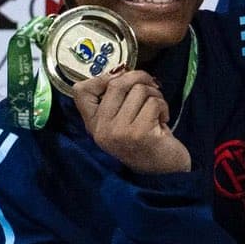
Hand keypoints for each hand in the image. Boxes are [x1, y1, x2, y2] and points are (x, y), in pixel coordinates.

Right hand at [72, 70, 189, 174]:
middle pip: (117, 83)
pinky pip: (154, 102)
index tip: (122, 81)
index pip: (81, 91)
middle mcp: (101, 128)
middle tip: (152, 87)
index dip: (102, 78)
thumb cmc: (145, 141)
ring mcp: (119, 131)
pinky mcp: (139, 133)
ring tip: (157, 111)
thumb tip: (121, 71)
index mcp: (93, 124)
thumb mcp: (122, 122)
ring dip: (156, 96)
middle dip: (140, 78)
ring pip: (139, 90)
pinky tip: (163, 121)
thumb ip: (116, 101)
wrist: (163, 172)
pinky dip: (164, 107)